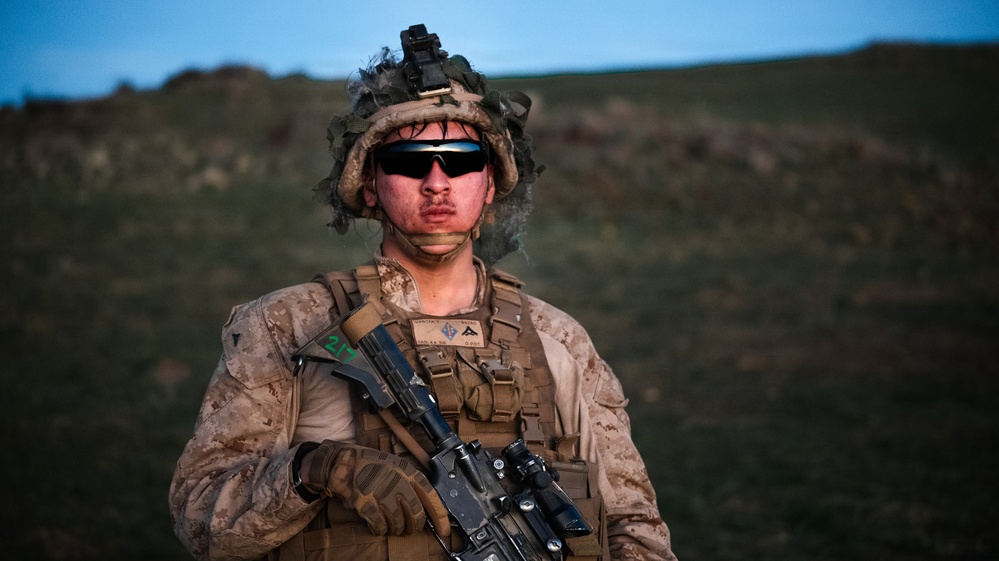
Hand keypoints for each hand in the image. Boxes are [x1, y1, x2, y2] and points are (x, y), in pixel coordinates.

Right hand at [303, 441, 449, 535]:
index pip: (430, 495)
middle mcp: (397, 481)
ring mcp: (381, 492)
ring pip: (399, 521)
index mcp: (407, 471)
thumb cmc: (373, 465)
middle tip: (412, 529)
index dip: (439, 515)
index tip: (444, 529)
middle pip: (415, 512)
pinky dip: (381, 529)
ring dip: (398, 529)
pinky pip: (380, 525)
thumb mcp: (397, 467)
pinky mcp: (366, 503)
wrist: (344, 462)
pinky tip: (380, 526)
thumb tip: (426, 508)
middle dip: (416, 526)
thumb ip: (411, 484)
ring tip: (394, 527)